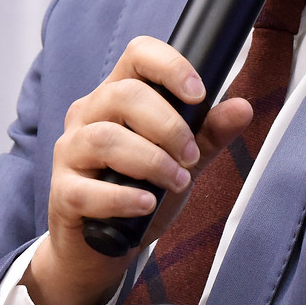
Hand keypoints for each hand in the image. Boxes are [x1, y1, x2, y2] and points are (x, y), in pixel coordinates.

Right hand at [24, 35, 254, 304]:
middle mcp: (87, 116)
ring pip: (104, 138)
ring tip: (178, 182)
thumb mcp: (180, 160)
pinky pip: (87, 190)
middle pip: (123, 94)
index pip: (136, 55)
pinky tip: (147, 205)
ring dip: (151, 161)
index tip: (199, 94)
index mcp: (115, 97)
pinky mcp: (62, 193)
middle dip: (168, 125)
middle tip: (191, 156)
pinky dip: (123, 197)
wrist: (99, 249)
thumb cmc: (138, 193)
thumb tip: (242, 107)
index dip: (169, 66)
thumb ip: (208, 134)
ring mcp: (70, 154)